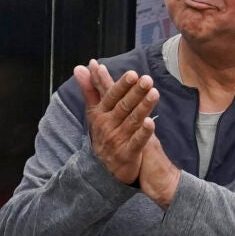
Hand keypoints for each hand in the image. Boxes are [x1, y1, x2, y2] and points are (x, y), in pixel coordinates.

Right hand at [74, 60, 158, 184]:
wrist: (102, 168)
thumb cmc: (103, 133)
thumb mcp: (94, 112)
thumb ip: (90, 89)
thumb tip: (80, 67)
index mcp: (100, 113)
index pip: (111, 96)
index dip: (122, 85)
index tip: (132, 74)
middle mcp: (108, 125)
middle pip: (123, 106)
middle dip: (135, 92)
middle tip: (147, 80)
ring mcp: (117, 140)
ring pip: (132, 121)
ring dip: (143, 107)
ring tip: (154, 93)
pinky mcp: (128, 154)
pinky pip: (137, 142)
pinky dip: (144, 133)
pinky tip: (151, 123)